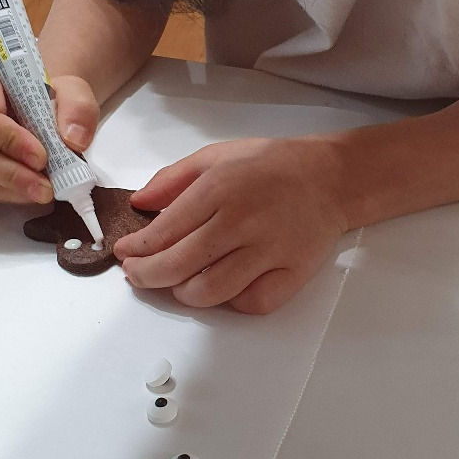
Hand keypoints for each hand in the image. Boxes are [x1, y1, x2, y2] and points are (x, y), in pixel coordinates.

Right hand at [0, 69, 98, 203]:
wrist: (40, 104)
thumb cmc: (49, 95)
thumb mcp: (73, 90)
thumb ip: (78, 107)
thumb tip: (74, 140)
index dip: (10, 143)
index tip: (42, 157)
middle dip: (10, 175)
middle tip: (45, 187)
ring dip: (10, 189)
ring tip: (43, 191)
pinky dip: (6, 195)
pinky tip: (29, 192)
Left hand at [114, 136, 349, 314]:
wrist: (332, 176)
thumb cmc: (272, 164)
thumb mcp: (217, 155)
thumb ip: (173, 179)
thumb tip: (138, 205)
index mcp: (219, 188)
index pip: (162, 232)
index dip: (136, 249)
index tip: (125, 253)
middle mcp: (241, 221)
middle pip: (178, 267)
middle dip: (147, 276)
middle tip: (138, 275)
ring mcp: (269, 250)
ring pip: (210, 292)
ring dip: (184, 293)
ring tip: (178, 282)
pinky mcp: (293, 272)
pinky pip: (252, 303)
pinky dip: (232, 302)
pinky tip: (224, 287)